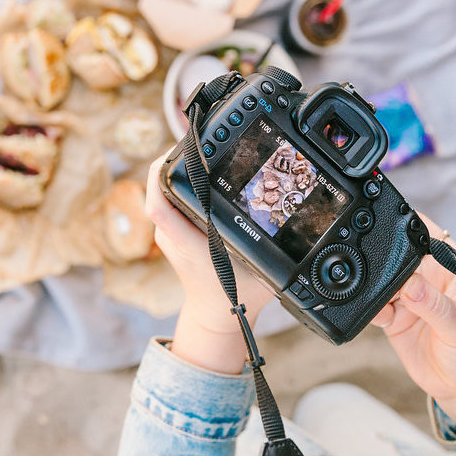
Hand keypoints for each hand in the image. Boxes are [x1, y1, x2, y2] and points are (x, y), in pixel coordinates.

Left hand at [146, 155, 275, 373]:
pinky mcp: (171, 233)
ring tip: (200, 151)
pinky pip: (169, 201)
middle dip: (171, 160)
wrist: (213, 316)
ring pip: (162, 193)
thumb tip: (297, 226)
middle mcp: (173, 238)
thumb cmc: (236, 297)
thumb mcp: (261, 274)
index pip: (160, 207)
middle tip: (195, 139)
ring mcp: (168, 236)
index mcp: (190, 245)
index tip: (172, 154)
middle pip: (158, 191)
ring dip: (176, 171)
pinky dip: (181, 184)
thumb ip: (274, 253)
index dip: (159, 176)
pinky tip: (201, 173)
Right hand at [372, 215, 455, 435]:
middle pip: (396, 255)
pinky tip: (382, 317)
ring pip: (381, 280)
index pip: (426, 235)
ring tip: (386, 304)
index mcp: (452, 267)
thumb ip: (434, 305)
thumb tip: (410, 285)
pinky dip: (369, 308)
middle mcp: (428, 278)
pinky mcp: (395, 318)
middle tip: (384, 279)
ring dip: (374, 287)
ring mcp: (410, 298)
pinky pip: (374, 306)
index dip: (406, 227)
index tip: (386, 228)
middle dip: (383, 261)